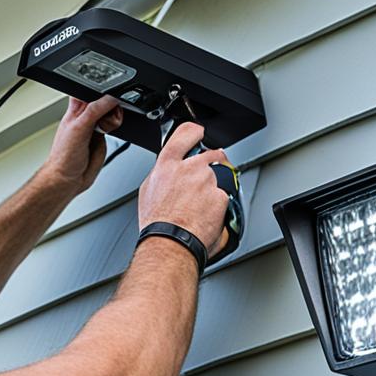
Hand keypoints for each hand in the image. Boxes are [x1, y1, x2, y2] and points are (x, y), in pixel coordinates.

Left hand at [40, 96, 122, 194]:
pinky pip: (114, 125)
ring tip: (108, 126)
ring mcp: (95, 126)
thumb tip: (111, 99)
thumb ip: (95, 111)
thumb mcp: (80, 127)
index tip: (111, 94)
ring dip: (116, 115)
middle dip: (112, 103)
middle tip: (109, 114)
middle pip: (105, 99)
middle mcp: (85, 115)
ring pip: (111, 112)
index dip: (102, 89)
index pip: (91, 90)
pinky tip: (113, 129)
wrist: (69, 179)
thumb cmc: (64, 156)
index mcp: (75, 108)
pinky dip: (118, 125)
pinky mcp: (104, 137)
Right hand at [138, 122, 230, 257]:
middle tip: (204, 183)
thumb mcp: (148, 190)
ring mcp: (207, 181)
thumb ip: (162, 173)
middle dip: (212, 164)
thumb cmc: (158, 224)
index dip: (195, 131)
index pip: (185, 133)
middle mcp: (189, 168)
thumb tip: (167, 171)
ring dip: (216, 186)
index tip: (199, 133)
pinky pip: (226, 196)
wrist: (171, 243)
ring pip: (220, 176)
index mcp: (168, 165)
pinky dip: (221, 205)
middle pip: (210, 155)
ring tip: (203, 206)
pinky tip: (208, 215)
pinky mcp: (221, 196)